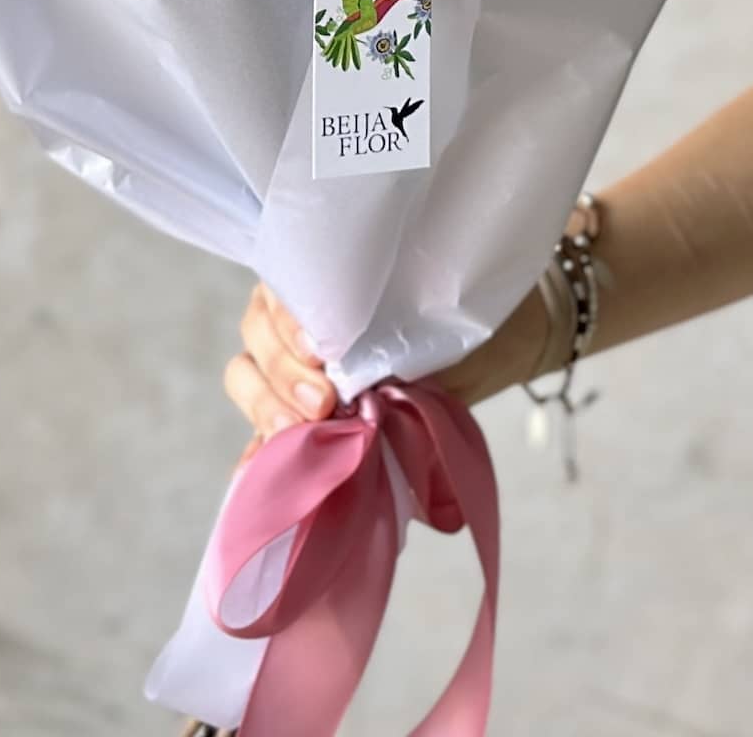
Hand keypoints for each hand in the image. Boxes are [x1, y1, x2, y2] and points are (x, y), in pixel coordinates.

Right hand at [223, 278, 553, 444]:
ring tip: (303, 432)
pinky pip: (262, 432)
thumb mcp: (423, 317)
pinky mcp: (307, 417)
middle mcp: (296, 318)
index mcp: (318, 278)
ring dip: (268, 407)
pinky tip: (253, 476)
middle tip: (323, 401)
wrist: (504, 338)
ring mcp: (295, 368)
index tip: (322, 351)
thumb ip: (386, 338)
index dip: (287, 325)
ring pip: (248, 377)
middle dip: (280, 373)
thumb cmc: (462, 312)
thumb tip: (356, 380)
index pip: (275, 296)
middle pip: (254, 340)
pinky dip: (257, 455)